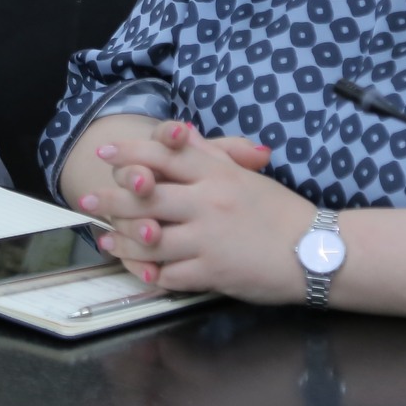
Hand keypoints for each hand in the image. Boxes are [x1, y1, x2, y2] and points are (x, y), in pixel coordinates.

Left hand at [76, 121, 312, 302]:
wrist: (317, 251)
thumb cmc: (282, 212)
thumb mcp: (246, 174)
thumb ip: (211, 153)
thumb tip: (179, 131)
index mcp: (217, 173)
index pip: (163, 153)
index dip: (129, 152)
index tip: (105, 155)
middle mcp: (208, 201)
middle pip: (144, 195)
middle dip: (110, 199)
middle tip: (88, 202)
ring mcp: (208, 238)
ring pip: (149, 237)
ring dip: (123, 240)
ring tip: (105, 240)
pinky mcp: (213, 272)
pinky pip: (169, 274)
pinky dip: (149, 274)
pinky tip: (138, 270)